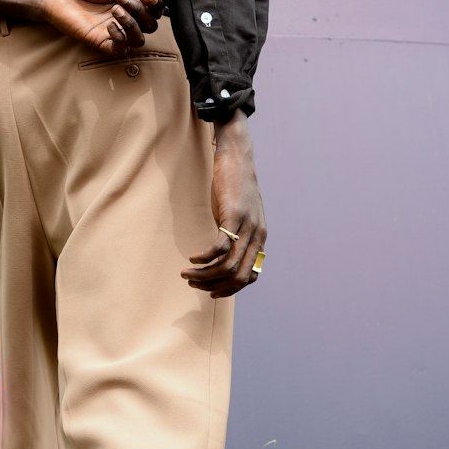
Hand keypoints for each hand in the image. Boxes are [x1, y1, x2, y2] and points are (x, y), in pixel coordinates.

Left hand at [0, 0, 161, 52]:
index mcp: (129, 2)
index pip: (154, 11)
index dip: (157, 6)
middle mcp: (124, 18)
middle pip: (150, 25)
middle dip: (140, 11)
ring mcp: (112, 31)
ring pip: (139, 40)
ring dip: (132, 24)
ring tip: (114, 10)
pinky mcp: (99, 41)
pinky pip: (120, 50)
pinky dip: (120, 38)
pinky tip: (109, 24)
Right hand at [182, 112, 265, 298]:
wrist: (238, 157)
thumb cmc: (235, 187)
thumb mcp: (241, 216)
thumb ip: (237, 235)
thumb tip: (223, 254)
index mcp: (260, 240)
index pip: (249, 277)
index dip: (229, 289)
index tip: (211, 291)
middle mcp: (257, 236)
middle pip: (238, 276)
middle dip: (214, 286)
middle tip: (194, 285)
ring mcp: (246, 226)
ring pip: (227, 265)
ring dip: (204, 275)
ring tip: (187, 274)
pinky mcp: (233, 215)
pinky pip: (219, 247)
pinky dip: (204, 258)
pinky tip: (192, 257)